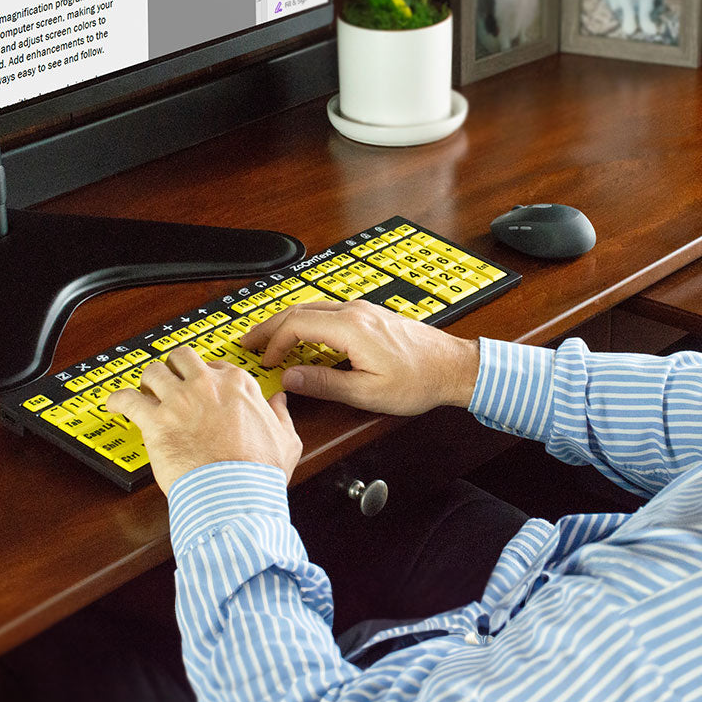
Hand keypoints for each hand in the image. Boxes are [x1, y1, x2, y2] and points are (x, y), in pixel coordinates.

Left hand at [106, 347, 301, 496]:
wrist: (235, 493)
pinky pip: (127, 399)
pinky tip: (115, 404)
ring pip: (153, 371)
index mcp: (238, 384)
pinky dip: (117, 400)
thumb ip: (281, 415)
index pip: (217, 365)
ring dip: (147, 380)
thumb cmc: (258, 471)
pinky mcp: (155, 421)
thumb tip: (279, 402)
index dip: (207, 376)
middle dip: (174, 366)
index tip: (202, 386)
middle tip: (170, 380)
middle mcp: (206, 385)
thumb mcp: (286, 438)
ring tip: (143, 391)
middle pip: (182, 357)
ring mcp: (179, 400)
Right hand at [241, 299, 479, 415]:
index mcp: (351, 328)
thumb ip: (325, 384)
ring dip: (288, 323)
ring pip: (314, 308)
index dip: (274, 342)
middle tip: (248, 341)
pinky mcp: (370, 316)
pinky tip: (303, 337)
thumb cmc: (419, 381)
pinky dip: (307, 322)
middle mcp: (355, 312)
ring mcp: (364, 311)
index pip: (297, 325)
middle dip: (270, 326)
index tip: (264, 361)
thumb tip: (290, 379)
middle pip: (300, 310)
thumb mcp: (367, 393)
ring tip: (269, 339)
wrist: (453, 367)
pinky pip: (329, 312)